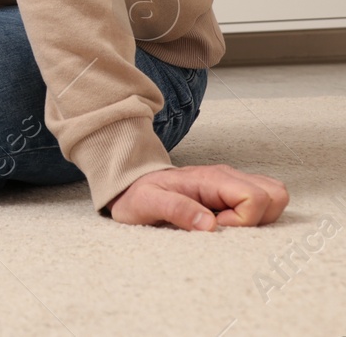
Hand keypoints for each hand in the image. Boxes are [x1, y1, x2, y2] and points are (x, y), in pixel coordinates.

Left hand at [108, 164, 288, 230]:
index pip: (255, 197)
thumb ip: (176, 210)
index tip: (215, 227)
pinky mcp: (233, 193)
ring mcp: (233, 184)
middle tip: (224, 227)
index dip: (242, 221)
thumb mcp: (147, 203)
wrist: (130, 186)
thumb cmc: (138, 196)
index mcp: (211, 178)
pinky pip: (264, 204)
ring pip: (275, 198)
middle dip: (259, 219)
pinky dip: (256, 219)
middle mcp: (228, 177)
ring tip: (225, 225)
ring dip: (259, 219)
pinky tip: (227, 224)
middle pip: (276, 194)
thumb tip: (209, 225)